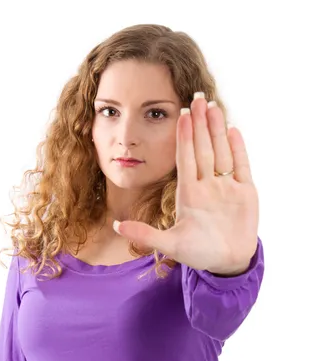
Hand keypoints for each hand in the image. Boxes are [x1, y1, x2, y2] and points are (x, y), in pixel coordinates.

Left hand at [112, 93, 258, 274]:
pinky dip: (238, 149)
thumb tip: (115, 225)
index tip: (180, 114)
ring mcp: (226, 187)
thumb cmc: (199, 254)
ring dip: (217, 129)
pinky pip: (241, 165)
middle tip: (197, 96)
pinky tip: (233, 130)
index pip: (185, 158)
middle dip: (200, 123)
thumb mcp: (170, 245)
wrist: (227, 263)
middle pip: (203, 148)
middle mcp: (207, 185)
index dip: (183, 137)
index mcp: (189, 193)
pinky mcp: (245, 192)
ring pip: (221, 151)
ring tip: (214, 105)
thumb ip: (145, 235)